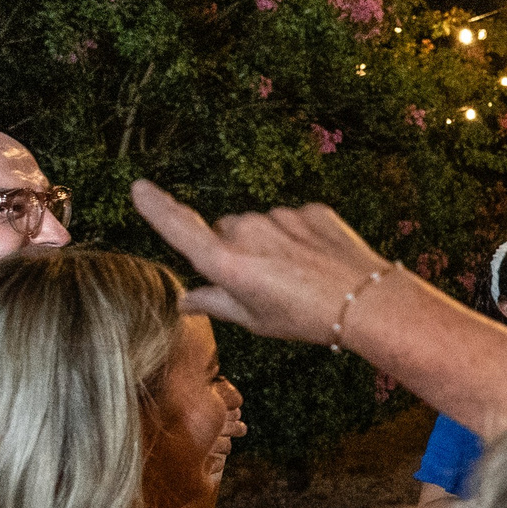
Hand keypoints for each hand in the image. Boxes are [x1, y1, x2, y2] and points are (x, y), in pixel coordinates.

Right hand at [131, 182, 390, 343]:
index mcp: (227, 263)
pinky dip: (300, 237)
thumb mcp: (256, 319)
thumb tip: (184, 300)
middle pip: (226, 232)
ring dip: (271, 243)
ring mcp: (281, 217)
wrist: (367, 303)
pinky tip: (318, 260)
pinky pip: (294, 220)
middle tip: (266, 282)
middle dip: (237, 251)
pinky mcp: (311, 210)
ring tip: (298, 274)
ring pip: (262, 226)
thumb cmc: (306, 318)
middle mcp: (248, 232)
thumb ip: (215, 302)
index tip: (139, 188)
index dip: (158, 208)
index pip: (181, 228)